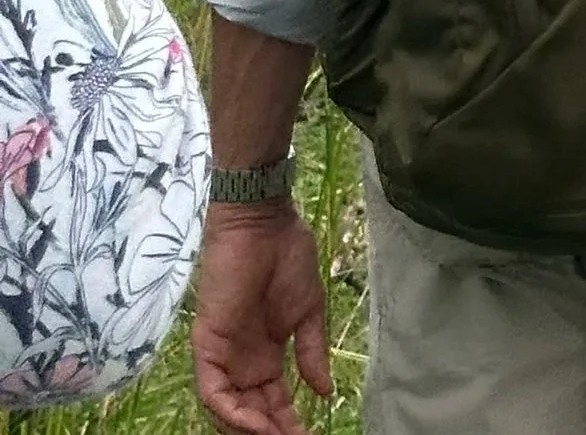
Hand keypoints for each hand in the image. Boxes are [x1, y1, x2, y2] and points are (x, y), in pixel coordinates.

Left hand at [193, 203, 332, 434]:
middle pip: (251, 410)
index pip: (273, 400)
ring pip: (228, 409)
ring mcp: (222, 356)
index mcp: (265, 354)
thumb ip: (312, 353)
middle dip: (272, 431)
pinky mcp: (207, 347)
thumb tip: (324, 391)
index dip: (289, 422)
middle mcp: (241, 362)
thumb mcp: (308, 312)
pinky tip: (256, 424)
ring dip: (251, 428)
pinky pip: (212, 392)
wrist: (264, 227)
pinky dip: (231, 412)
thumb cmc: (289, 260)